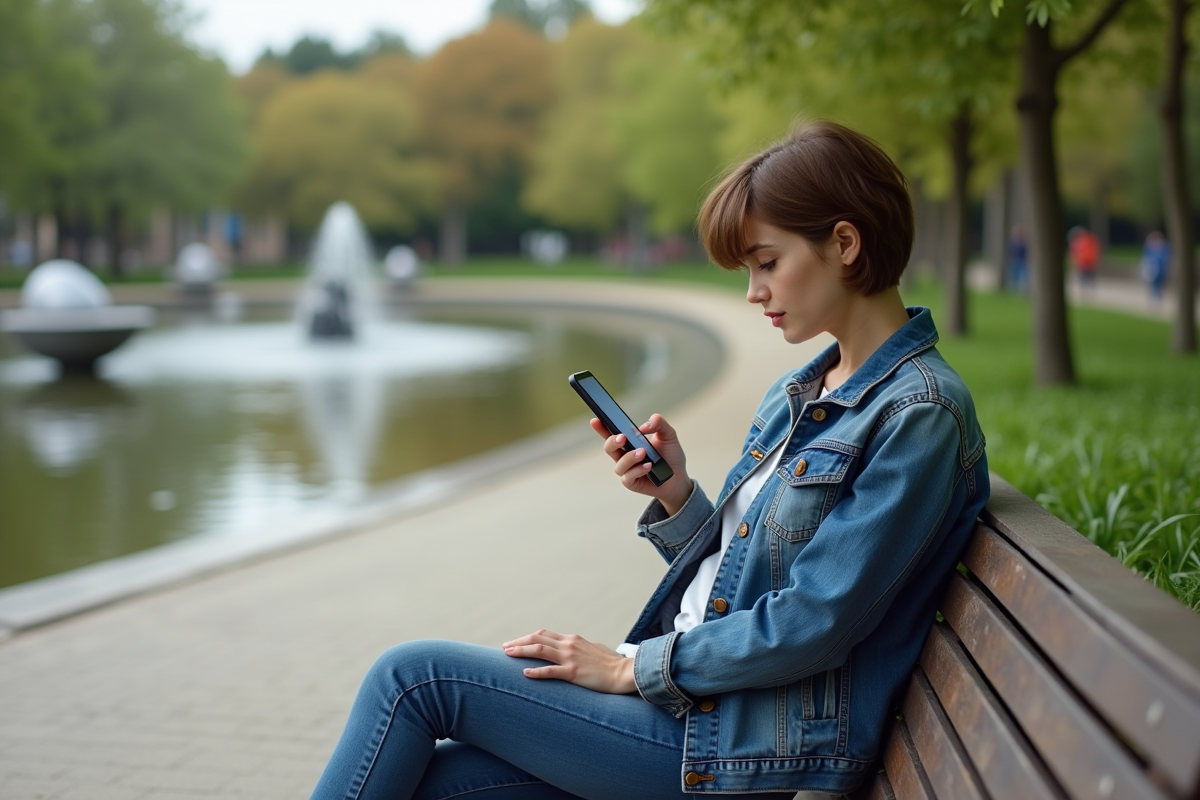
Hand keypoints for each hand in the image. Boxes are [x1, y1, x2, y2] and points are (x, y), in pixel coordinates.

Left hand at [502, 629, 635, 694]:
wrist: (624, 672)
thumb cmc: (611, 664)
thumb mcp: (593, 650)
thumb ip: (581, 649)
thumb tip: (574, 652)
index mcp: (573, 639)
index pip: (544, 634)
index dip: (528, 637)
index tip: (516, 642)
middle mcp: (569, 645)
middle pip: (537, 638)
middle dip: (519, 642)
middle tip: (505, 648)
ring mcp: (570, 658)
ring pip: (539, 650)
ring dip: (521, 651)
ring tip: (508, 654)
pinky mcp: (573, 672)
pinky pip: (550, 671)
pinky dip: (535, 671)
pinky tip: (524, 673)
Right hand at [591, 413, 691, 514]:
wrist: (679, 477)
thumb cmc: (670, 455)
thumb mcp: (668, 435)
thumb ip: (659, 424)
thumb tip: (644, 426)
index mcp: (629, 441)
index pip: (611, 433)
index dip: (601, 427)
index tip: (595, 420)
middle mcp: (624, 455)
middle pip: (609, 447)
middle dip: (612, 441)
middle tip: (622, 437)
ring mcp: (627, 469)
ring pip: (618, 464)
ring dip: (629, 457)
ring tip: (642, 453)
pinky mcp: (631, 482)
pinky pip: (628, 476)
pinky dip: (638, 470)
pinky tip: (649, 466)